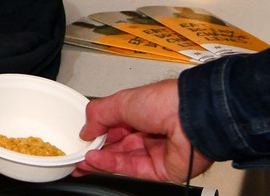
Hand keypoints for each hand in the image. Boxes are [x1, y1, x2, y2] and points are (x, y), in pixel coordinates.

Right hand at [75, 79, 210, 182]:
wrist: (192, 119)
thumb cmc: (167, 101)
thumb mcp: (122, 100)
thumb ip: (99, 114)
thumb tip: (86, 128)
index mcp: (142, 111)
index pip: (113, 123)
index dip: (96, 130)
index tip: (80, 136)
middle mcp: (149, 132)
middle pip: (116, 144)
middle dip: (95, 149)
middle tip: (77, 153)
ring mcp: (155, 151)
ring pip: (122, 158)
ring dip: (100, 159)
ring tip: (82, 159)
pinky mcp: (160, 170)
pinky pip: (131, 169)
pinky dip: (111, 165)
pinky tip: (95, 161)